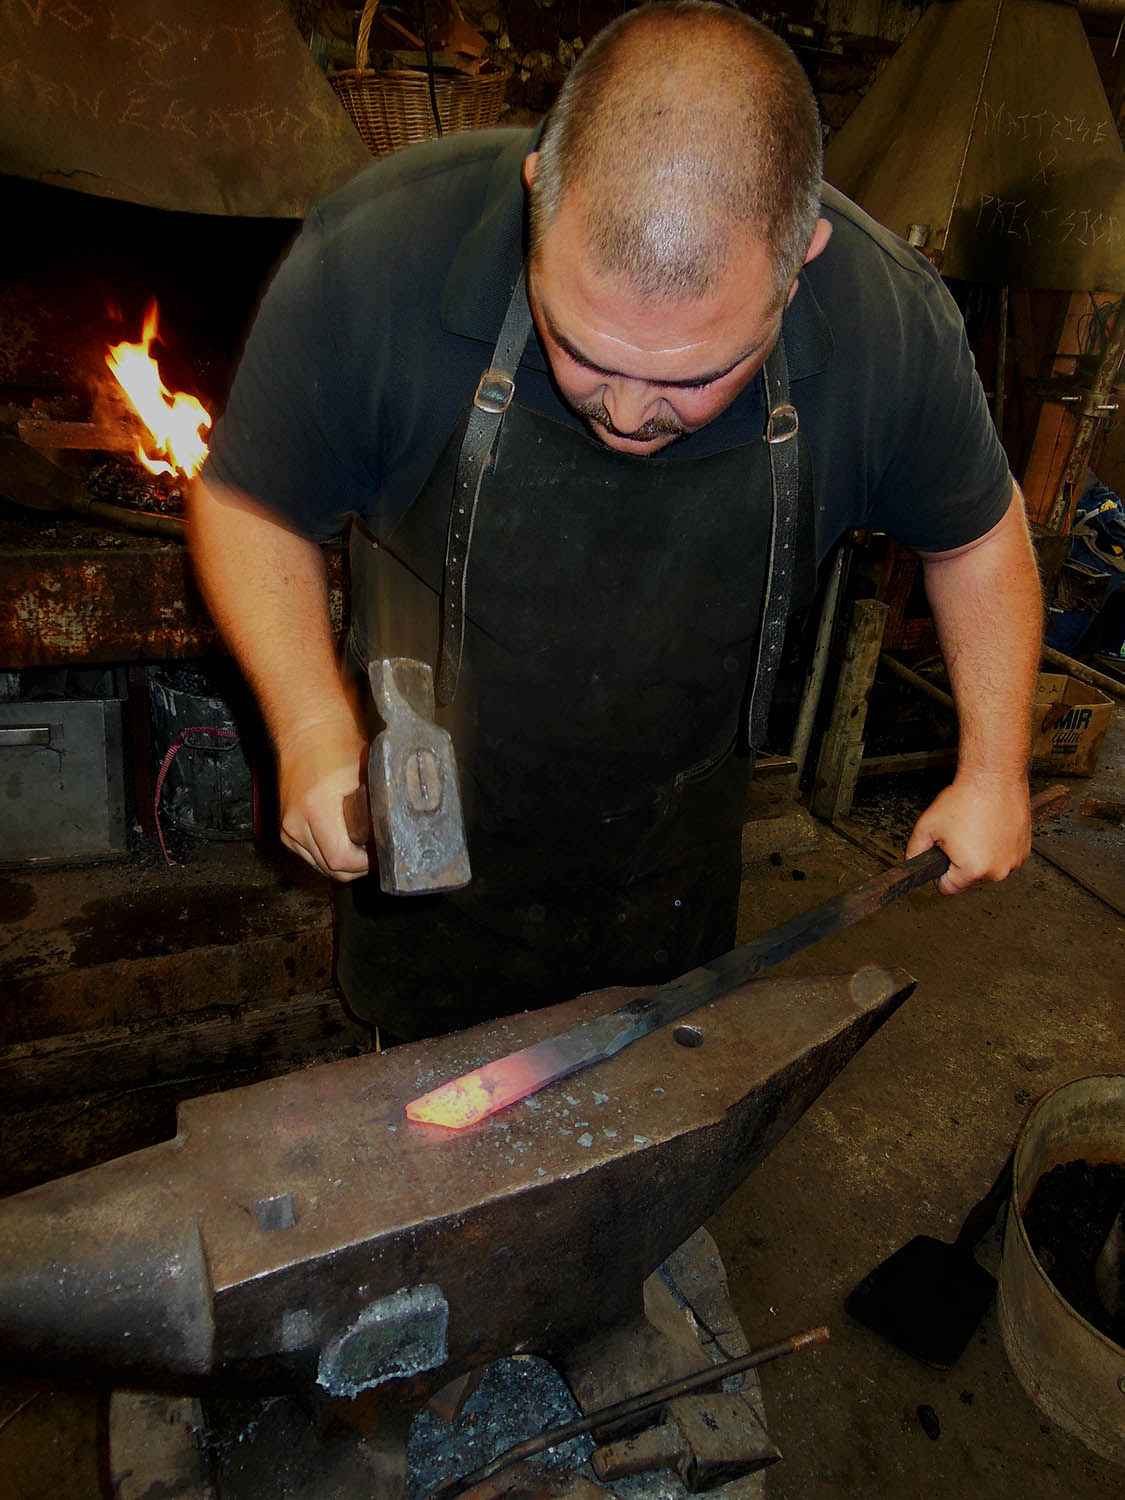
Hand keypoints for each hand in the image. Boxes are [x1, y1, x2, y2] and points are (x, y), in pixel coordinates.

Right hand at [277, 719, 370, 881]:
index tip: (382, 856)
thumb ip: (380, 803)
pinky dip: (328, 856)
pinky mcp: (286, 831)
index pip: (340, 859)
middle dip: (357, 867)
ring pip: (320, 866)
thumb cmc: (336, 746)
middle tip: (379, 855)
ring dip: (342, 864)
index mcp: (316, 810)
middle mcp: (296, 824)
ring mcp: (288, 830)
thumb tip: (401, 827)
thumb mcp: (366, 772)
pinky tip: (347, 845)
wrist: (306, 732)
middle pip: (330, 868)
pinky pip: (310, 856)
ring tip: (365, 850)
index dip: (365, 864)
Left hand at [905, 773, 1031, 894]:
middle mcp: (998, 872)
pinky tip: (990, 827)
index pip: (948, 888)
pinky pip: (1003, 857)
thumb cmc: (964, 799)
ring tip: (975, 828)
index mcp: (972, 871)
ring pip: (987, 868)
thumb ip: (914, 851)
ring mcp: (1014, 861)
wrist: (994, 777)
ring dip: (979, 855)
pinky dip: (996, 847)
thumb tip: (913, 863)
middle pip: (968, 878)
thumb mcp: (926, 826)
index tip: (942, 855)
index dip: (939, 872)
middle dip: (960, 861)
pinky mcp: (1024, 850)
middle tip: (958, 835)